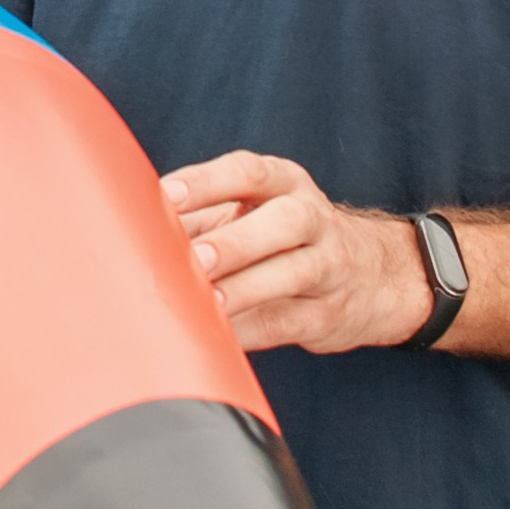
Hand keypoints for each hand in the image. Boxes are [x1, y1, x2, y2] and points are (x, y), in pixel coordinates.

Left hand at [162, 151, 433, 355]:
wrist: (374, 276)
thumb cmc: (285, 238)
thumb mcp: (257, 211)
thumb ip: (204, 215)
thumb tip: (135, 227)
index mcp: (286, 183)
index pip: (250, 172)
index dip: (208, 182)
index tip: (167, 195)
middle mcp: (313, 218)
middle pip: (285, 222)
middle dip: (238, 239)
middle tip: (197, 256)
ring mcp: (329, 266)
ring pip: (294, 273)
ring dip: (246, 288)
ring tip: (207, 301)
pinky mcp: (329, 314)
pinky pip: (288, 322)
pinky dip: (251, 330)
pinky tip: (220, 336)